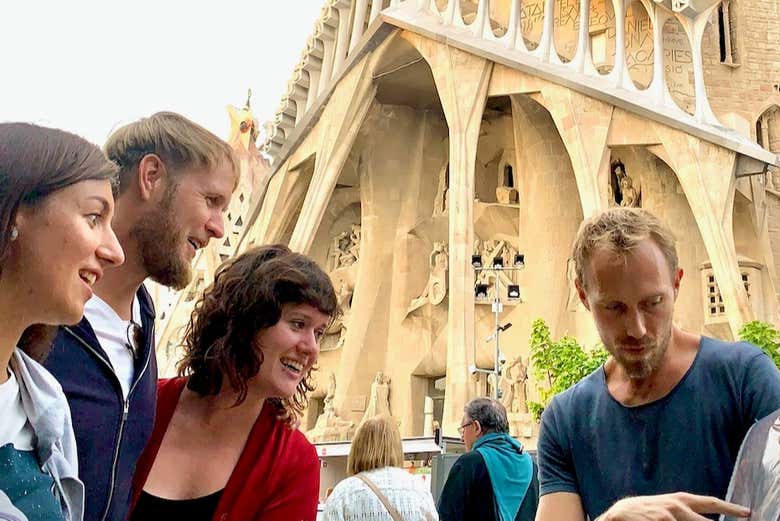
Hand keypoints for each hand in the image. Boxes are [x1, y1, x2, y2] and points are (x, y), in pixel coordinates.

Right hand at [599, 493, 750, 520]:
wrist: (618, 515)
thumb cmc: (646, 513)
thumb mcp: (666, 508)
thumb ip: (685, 513)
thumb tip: (707, 520)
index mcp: (680, 500)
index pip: (711, 502)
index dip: (731, 507)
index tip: (748, 513)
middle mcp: (677, 506)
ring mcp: (668, 516)